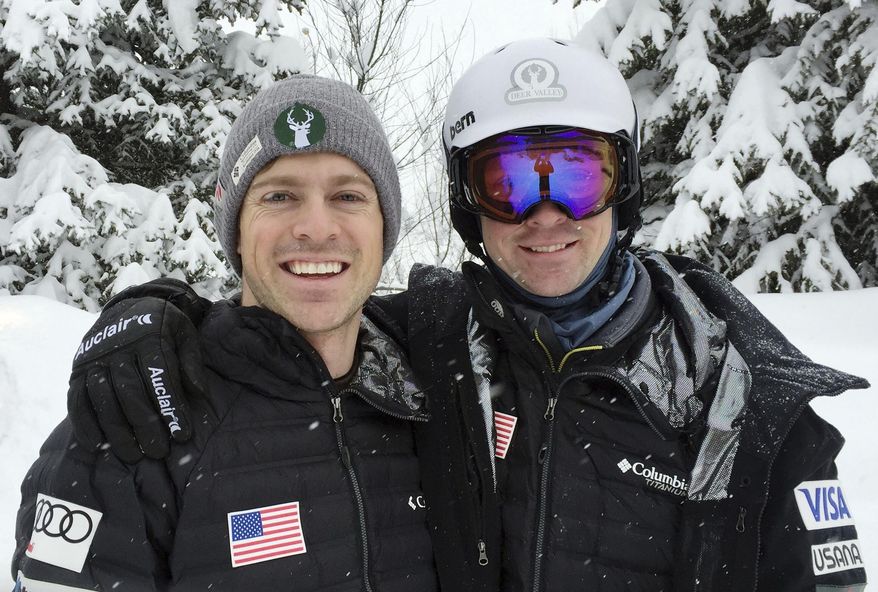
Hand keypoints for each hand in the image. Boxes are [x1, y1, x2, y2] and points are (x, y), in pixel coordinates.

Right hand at [67, 296, 205, 462]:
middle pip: (130, 390)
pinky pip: (77, 400)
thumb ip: (191, 361)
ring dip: (117, 431)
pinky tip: (98, 446)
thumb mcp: (184, 333)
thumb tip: (198, 393)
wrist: (127, 308)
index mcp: (148, 336)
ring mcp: (94, 359)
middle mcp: (117, 347)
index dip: (171, 406)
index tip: (182, 434)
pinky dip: (85, 425)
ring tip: (134, 456)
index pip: (160, 375)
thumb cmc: (163, 327)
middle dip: (145, 424)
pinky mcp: (77, 371)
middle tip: (159, 451)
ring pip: (103, 398)